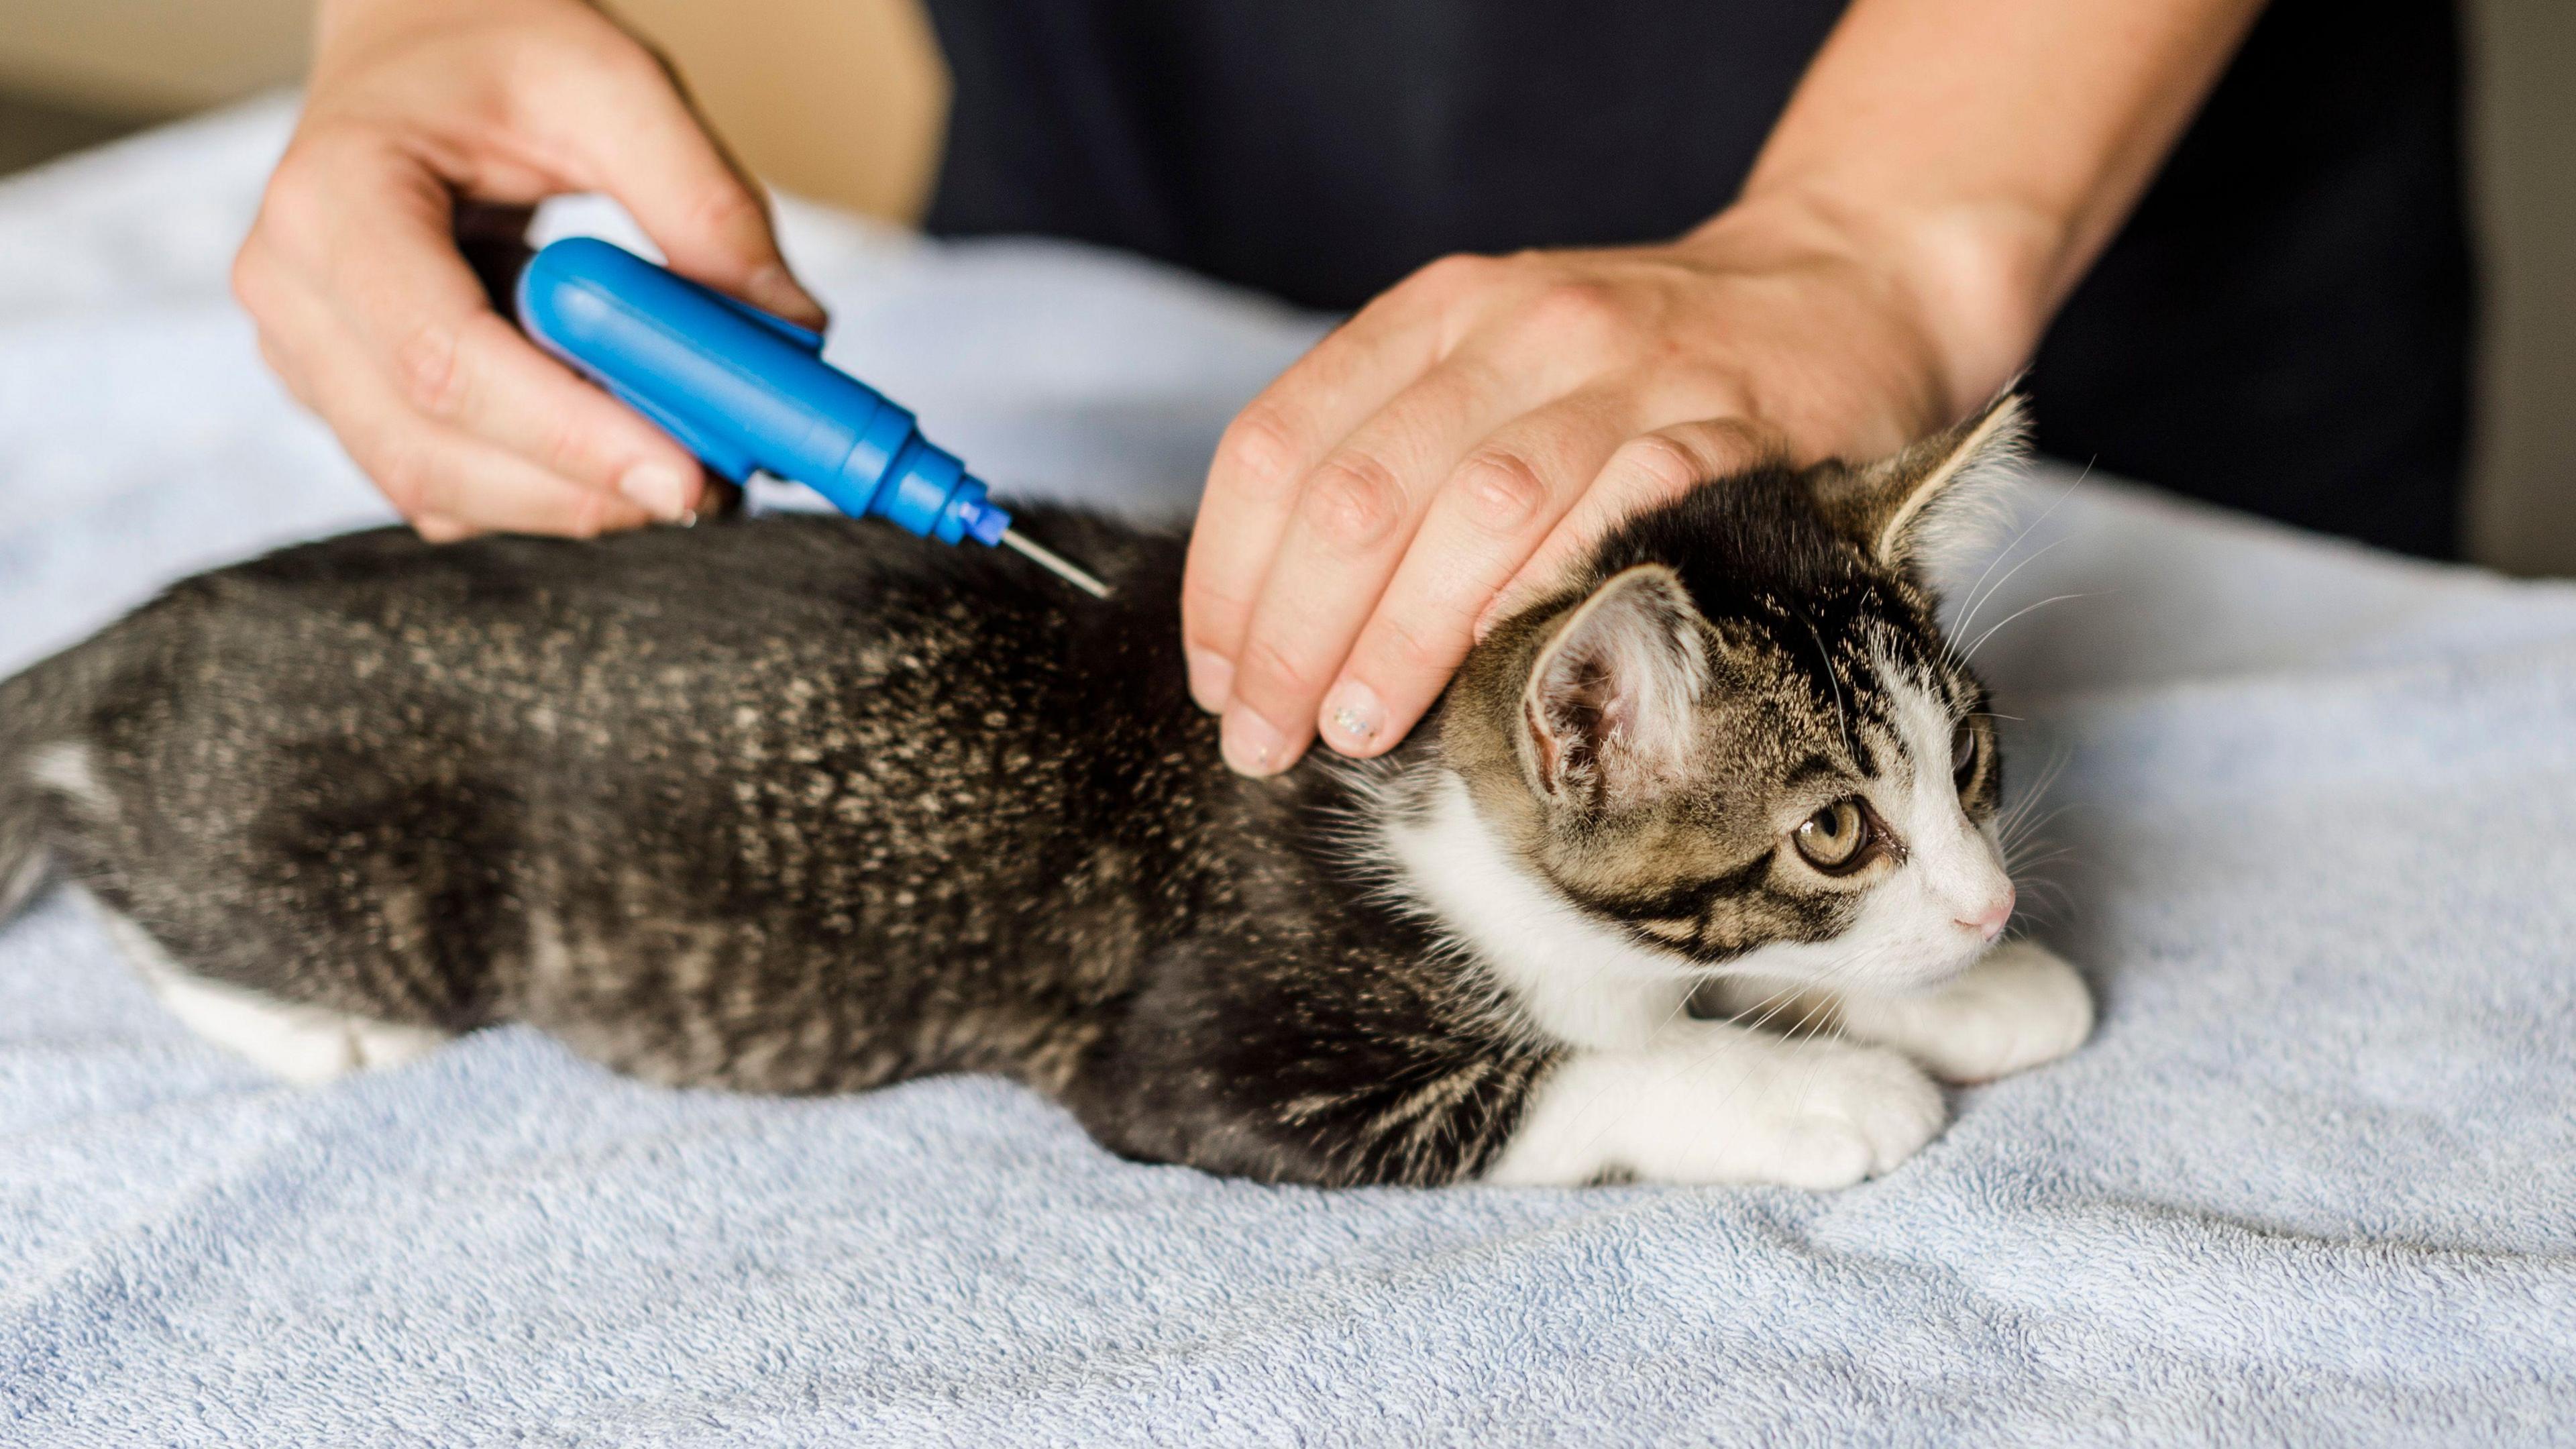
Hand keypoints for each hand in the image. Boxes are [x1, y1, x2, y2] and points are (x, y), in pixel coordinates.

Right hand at [233, 0, 824, 539]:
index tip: (687, 476)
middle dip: (585, 488)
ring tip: (683, 458)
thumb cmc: (498, 46)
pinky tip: (613, 437)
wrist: (420, 38)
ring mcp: (306, 356)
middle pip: (435, 450)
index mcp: (334, 199)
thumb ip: (706, 204)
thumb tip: (790, 329)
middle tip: (715, 486)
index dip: (571, 436)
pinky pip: (446, 484)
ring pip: (439, 489)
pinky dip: (542, 485)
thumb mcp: (614, 85)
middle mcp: (292, 293)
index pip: (446, 360)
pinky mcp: (347, 397)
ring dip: (571, 499)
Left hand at [1180, 196, 2003, 776]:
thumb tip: (1271, 635)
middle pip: (1353, 495)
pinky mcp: (1723, 435)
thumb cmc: (1635, 368)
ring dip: (1395, 643)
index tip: (1220, 682)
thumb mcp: (1491, 370)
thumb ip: (1392, 463)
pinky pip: (1609, 527)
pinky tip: (1495, 684)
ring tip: (1354, 731)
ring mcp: (1623, 376)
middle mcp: (1514, 328)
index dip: (1226, 582)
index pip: (1275, 447)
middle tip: (1267, 742)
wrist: (1839, 293)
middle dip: (1290, 640)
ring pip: (1470, 516)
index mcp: (1432, 313)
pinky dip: (1533, 611)